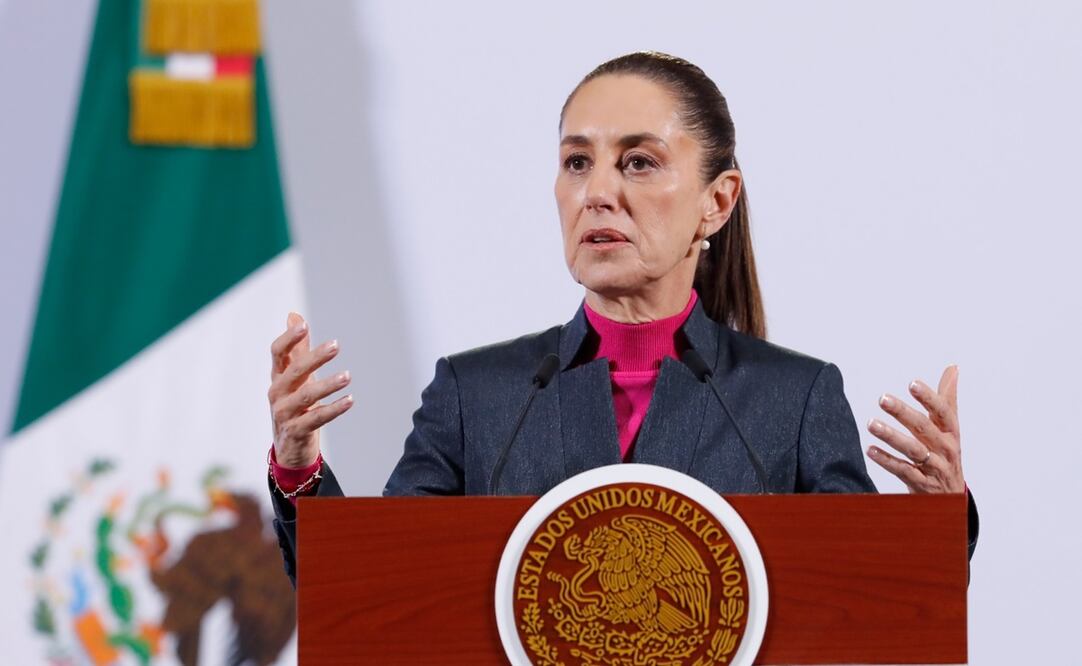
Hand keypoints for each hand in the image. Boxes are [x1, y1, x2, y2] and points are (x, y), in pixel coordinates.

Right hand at [268, 312, 353, 467]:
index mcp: (278, 376)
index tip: (303, 325)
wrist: (289, 447)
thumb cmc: (294, 404)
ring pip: (306, 396)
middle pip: (294, 372)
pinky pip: (316, 418)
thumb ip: (297, 348)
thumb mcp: (295, 376)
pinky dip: (333, 409)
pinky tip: (350, 400)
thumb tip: (294, 316)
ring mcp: (284, 413)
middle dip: (314, 358)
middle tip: (336, 345)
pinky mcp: (296, 431)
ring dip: (328, 385)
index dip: (288, 339)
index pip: (277, 353)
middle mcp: (278, 393)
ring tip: (347, 376)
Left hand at [865, 365, 965, 493]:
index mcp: (951, 432)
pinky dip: (887, 460)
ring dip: (891, 436)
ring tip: (871, 424)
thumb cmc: (947, 455)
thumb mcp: (950, 429)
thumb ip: (947, 399)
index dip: (929, 397)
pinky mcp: (922, 484)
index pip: (943, 412)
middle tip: (882, 398)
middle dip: (903, 413)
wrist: (952, 498)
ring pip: (913, 450)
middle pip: (924, 428)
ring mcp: (935, 468)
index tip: (912, 383)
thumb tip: (953, 368)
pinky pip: (903, 471)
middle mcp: (946, 449)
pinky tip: (871, 450)